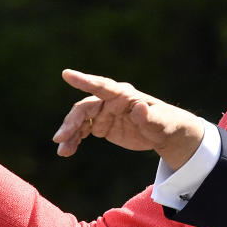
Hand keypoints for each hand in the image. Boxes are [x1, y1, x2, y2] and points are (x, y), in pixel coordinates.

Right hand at [53, 69, 204, 168]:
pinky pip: (82, 131)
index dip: (84, 80)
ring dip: (69, 134)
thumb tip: (139, 106)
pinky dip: (74, 140)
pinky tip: (68, 151)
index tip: (67, 74)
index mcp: (124, 95)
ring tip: (63, 152)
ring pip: (80, 121)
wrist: (164, 133)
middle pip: (85, 108)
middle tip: (61, 138)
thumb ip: (148, 116)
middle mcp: (110, 101)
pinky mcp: (102, 125)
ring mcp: (104, 113)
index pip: (102, 86)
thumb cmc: (165, 123)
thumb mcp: (160, 122)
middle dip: (71, 121)